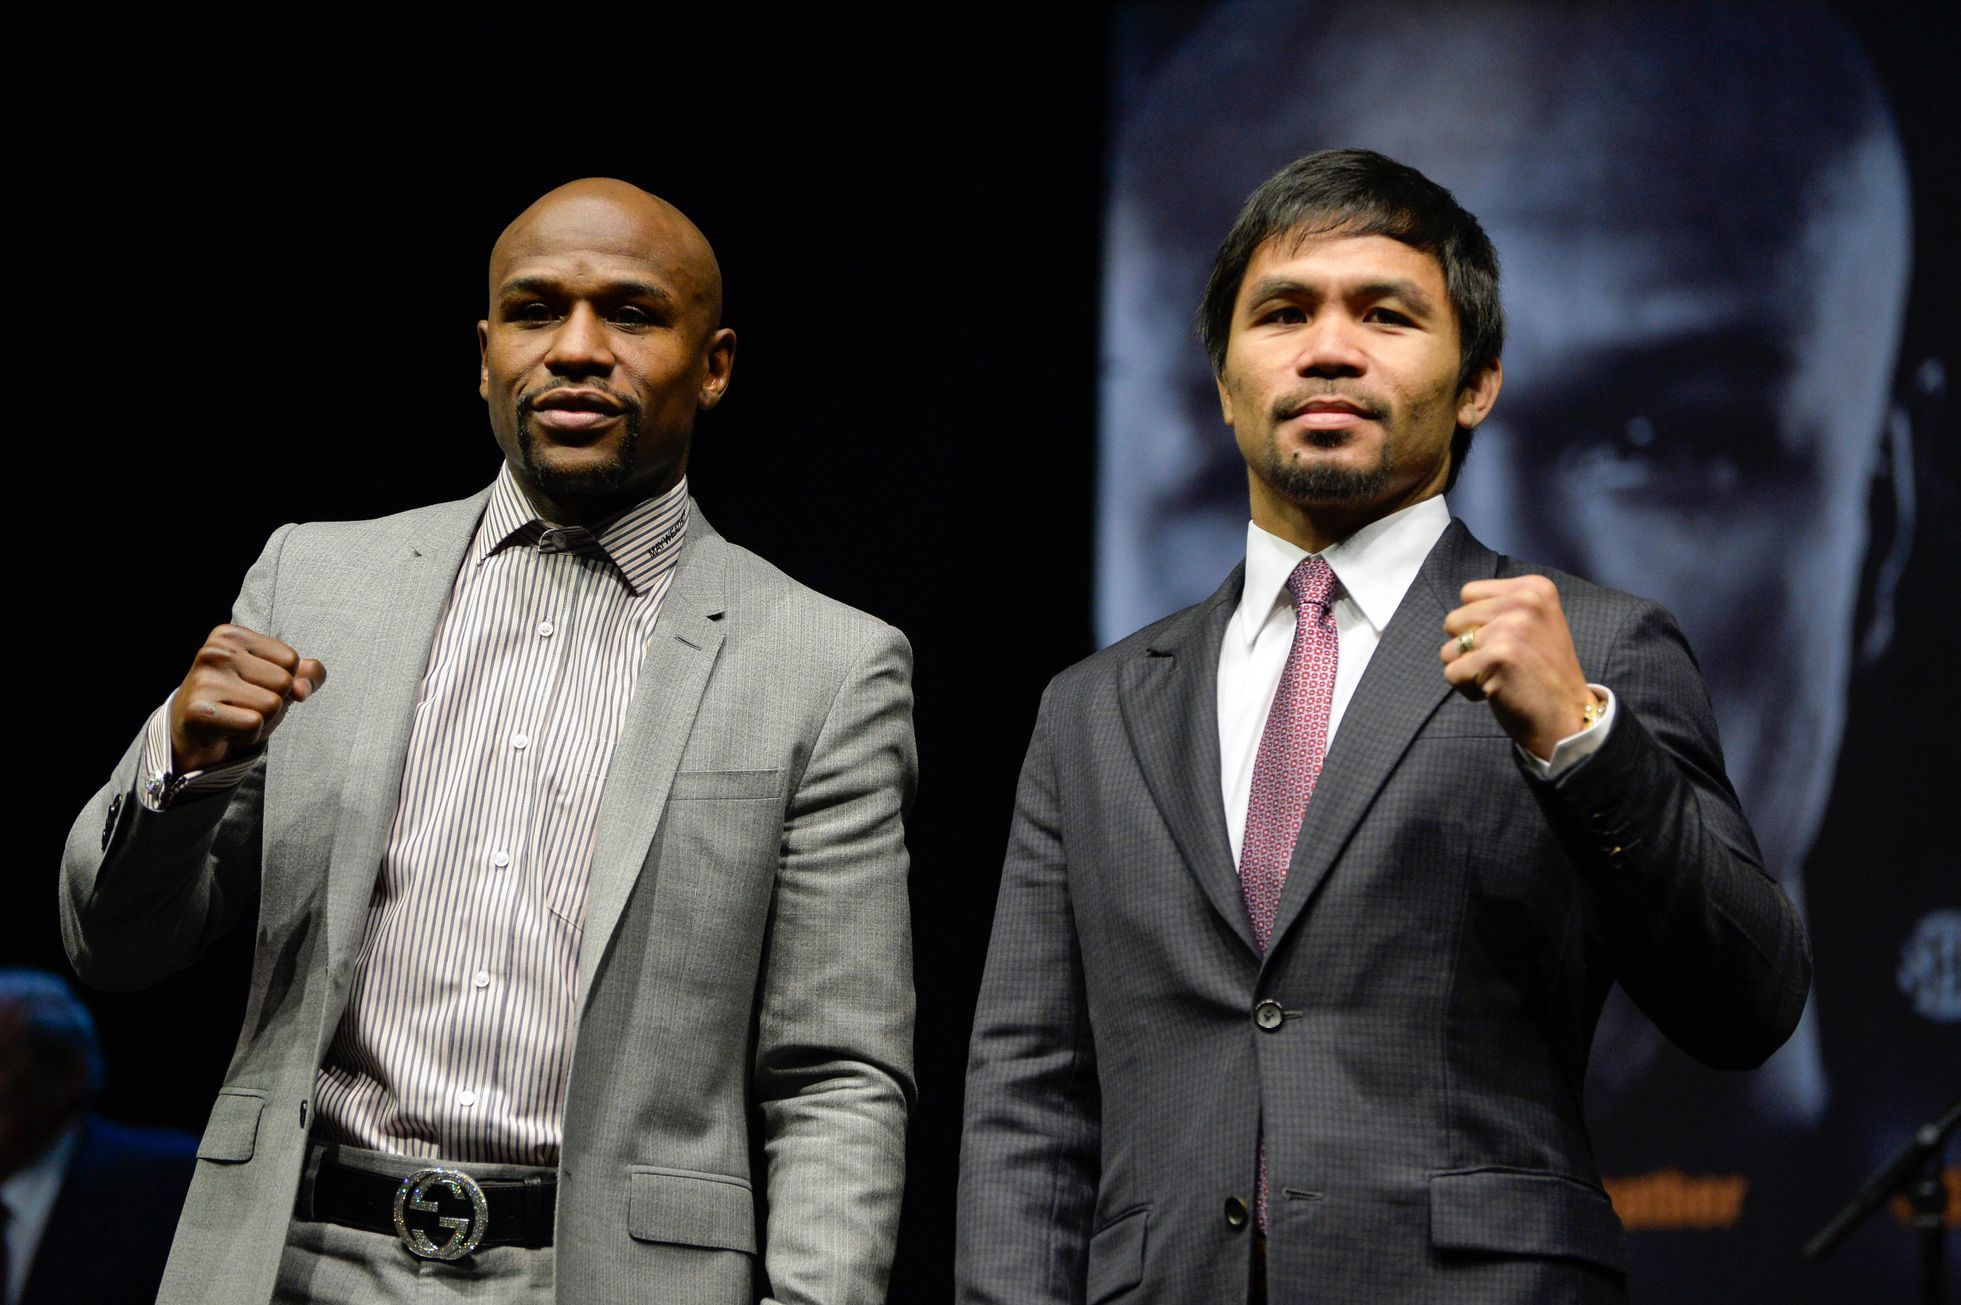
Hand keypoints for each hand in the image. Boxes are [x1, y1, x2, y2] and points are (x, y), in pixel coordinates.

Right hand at [168, 624, 325, 771]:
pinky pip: (253, 725)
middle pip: (283, 682)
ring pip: (271, 705)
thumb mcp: (278, 678)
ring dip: (261, 720)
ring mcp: (204, 681)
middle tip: (243, 705)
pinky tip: (227, 730)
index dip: (283, 681)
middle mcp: (215, 652)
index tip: (253, 686)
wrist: (192, 729)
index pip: (291, 660)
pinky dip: (249, 735)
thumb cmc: (240, 698)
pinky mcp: (199, 712)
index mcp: (232, 635)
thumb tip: (303, 689)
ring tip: (235, 716)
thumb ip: (307, 675)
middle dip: (273, 701)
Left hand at [1439, 576, 1597, 760]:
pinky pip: (1451, 673)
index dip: (1478, 623)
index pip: (1469, 593)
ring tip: (1502, 676)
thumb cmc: (1543, 674)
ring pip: (1449, 648)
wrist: (1567, 717)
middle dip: (1470, 648)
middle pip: (1454, 620)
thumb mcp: (1535, 623)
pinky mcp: (1496, 657)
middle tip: (1506, 664)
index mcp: (1534, 588)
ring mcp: (1511, 628)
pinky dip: (1468, 689)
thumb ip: (1500, 608)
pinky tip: (1499, 691)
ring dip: (1468, 669)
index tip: (1509, 642)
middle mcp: (1525, 601)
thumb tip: (1455, 614)